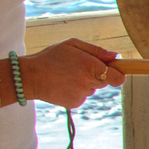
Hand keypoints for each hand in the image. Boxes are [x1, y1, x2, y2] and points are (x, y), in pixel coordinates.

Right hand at [5, 39, 120, 109]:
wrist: (29, 77)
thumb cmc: (51, 57)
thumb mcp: (72, 45)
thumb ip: (96, 50)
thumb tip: (116, 56)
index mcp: (90, 66)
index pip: (117, 77)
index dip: (119, 75)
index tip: (118, 72)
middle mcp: (87, 82)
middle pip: (105, 82)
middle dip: (98, 75)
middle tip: (81, 67)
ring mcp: (81, 95)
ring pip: (92, 88)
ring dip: (85, 82)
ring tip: (67, 75)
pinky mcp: (74, 103)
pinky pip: (82, 96)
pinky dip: (76, 91)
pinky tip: (64, 84)